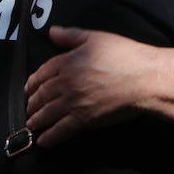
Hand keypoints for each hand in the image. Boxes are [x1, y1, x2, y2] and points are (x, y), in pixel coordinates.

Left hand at [24, 26, 154, 147]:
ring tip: (32, 124)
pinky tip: (43, 141)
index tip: (29, 88)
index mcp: (67, 62)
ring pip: (47, 113)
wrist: (144, 78)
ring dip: (36, 120)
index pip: (43, 72)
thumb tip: (53, 32)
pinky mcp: (84, 119)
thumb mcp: (98, 38)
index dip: (33, 81)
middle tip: (29, 108)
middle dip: (33, 102)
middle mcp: (66, 83)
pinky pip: (61, 130)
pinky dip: (50, 137)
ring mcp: (73, 102)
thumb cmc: (125, 55)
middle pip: (42, 95)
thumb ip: (72, 35)